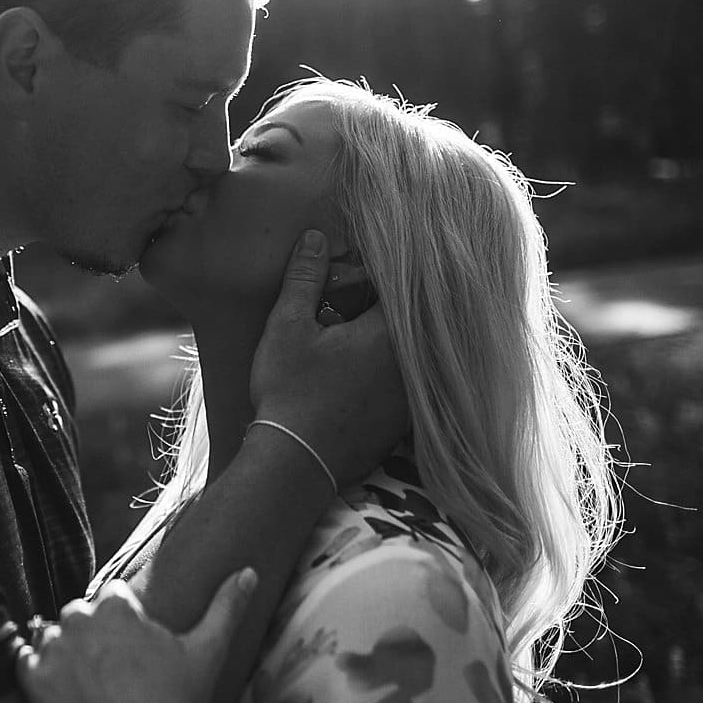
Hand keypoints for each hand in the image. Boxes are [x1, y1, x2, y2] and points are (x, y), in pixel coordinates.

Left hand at [15, 572, 257, 702]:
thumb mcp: (208, 651)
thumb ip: (227, 606)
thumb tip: (250, 572)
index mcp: (116, 607)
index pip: (112, 597)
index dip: (123, 622)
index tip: (132, 649)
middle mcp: (79, 621)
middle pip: (78, 615)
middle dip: (91, 635)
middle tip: (112, 671)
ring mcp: (53, 652)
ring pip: (50, 636)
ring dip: (63, 651)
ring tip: (86, 683)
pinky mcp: (33, 683)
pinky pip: (23, 660)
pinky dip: (35, 670)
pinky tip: (57, 688)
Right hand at [250, 231, 407, 490]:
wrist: (297, 463)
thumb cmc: (290, 392)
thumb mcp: (287, 327)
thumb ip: (305, 278)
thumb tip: (315, 238)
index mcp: (392, 331)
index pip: (403, 286)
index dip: (379, 276)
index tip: (356, 277)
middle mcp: (414, 363)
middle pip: (413, 320)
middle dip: (386, 308)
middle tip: (350, 308)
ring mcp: (414, 397)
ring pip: (413, 355)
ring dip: (391, 344)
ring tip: (354, 345)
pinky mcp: (406, 422)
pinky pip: (408, 386)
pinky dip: (391, 377)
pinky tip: (361, 381)